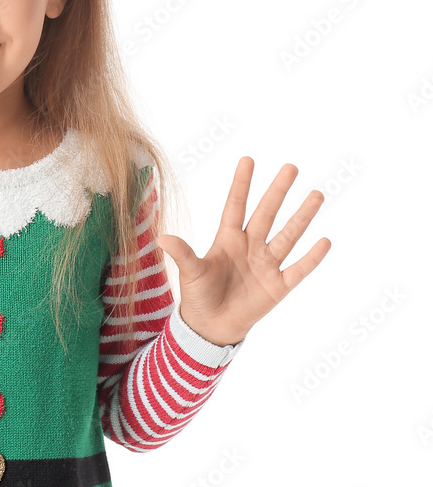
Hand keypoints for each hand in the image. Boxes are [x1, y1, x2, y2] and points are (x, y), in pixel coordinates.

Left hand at [155, 157, 330, 346]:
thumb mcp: (190, 272)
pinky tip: (324, 241)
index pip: (236, 205)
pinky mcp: (278, 286)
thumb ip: (183, 254)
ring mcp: (266, 265)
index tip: (248, 159)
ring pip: (288, 235)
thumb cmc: (198, 295)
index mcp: (227, 238)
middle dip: (278, 191)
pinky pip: (298, 269)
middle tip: (291, 167)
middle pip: (266, 213)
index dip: (242, 184)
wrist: (211, 327)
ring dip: (302, 216)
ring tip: (317, 194)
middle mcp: (250, 246)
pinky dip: (311, 257)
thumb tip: (161, 237)